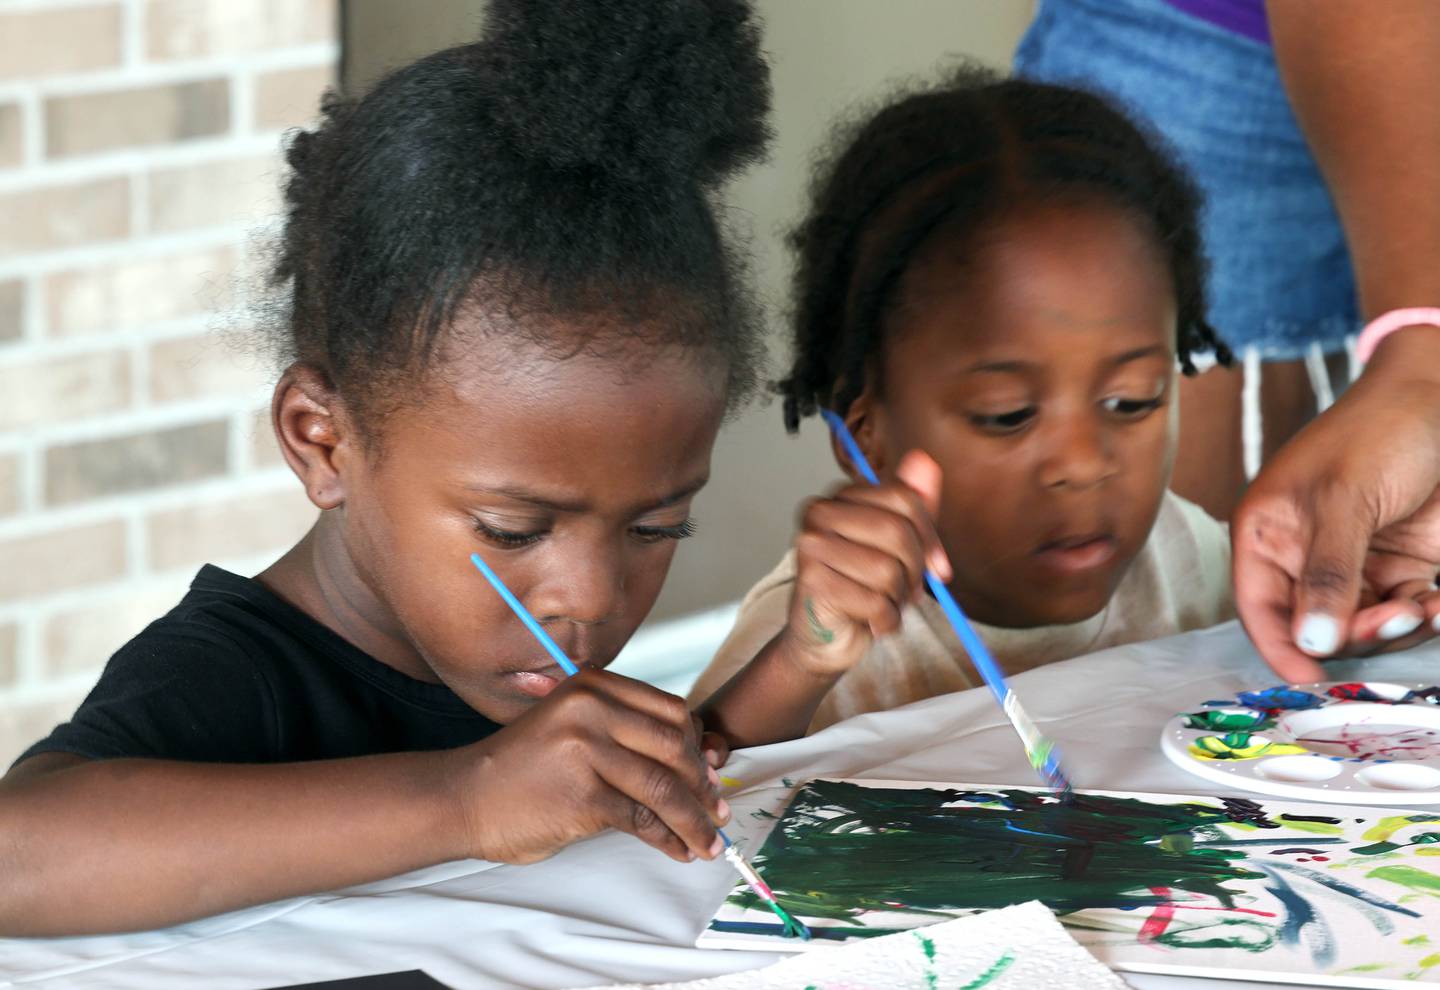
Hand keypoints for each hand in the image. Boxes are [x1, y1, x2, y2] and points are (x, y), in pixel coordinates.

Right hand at [454, 669, 728, 864]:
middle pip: (674, 747)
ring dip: (694, 820)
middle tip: (718, 811)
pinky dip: (667, 839)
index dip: (697, 746)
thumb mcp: (573, 728)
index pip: (670, 710)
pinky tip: (677, 850)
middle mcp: (591, 709)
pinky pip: (641, 819)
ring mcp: (586, 749)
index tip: (710, 775)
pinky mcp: (582, 794)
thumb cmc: (525, 769)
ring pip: (664, 787)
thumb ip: (625, 733)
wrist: (466, 797)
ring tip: (707, 843)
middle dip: (703, 786)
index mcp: (594, 685)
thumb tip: (701, 763)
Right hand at [779, 450, 949, 677]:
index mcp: (841, 497)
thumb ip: (912, 504)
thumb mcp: (897, 544)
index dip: (930, 536)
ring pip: (886, 570)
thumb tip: (924, 461)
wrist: (826, 635)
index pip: (904, 498)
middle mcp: (819, 514)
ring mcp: (811, 547)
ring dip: (898, 599)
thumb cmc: (862, 586)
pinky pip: (873, 602)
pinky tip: (872, 621)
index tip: (937, 565)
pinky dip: (885, 620)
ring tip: (884, 603)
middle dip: (914, 571)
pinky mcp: (811, 582)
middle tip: (908, 590)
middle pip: (896, 532)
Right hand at [1233, 327, 1439, 680]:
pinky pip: (1403, 613)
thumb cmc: (1379, 431)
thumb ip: (1327, 574)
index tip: (1310, 676)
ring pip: (1361, 627)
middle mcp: (1305, 555)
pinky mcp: (1399, 566)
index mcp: (1269, 532)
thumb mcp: (1345, 501)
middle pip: (1315, 625)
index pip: (1259, 604)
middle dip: (1353, 633)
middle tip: (1391, 619)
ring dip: (1393, 628)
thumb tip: (1310, 642)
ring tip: (1420, 605)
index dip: (1279, 643)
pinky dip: (1423, 616)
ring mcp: (1354, 563)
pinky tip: (1437, 601)